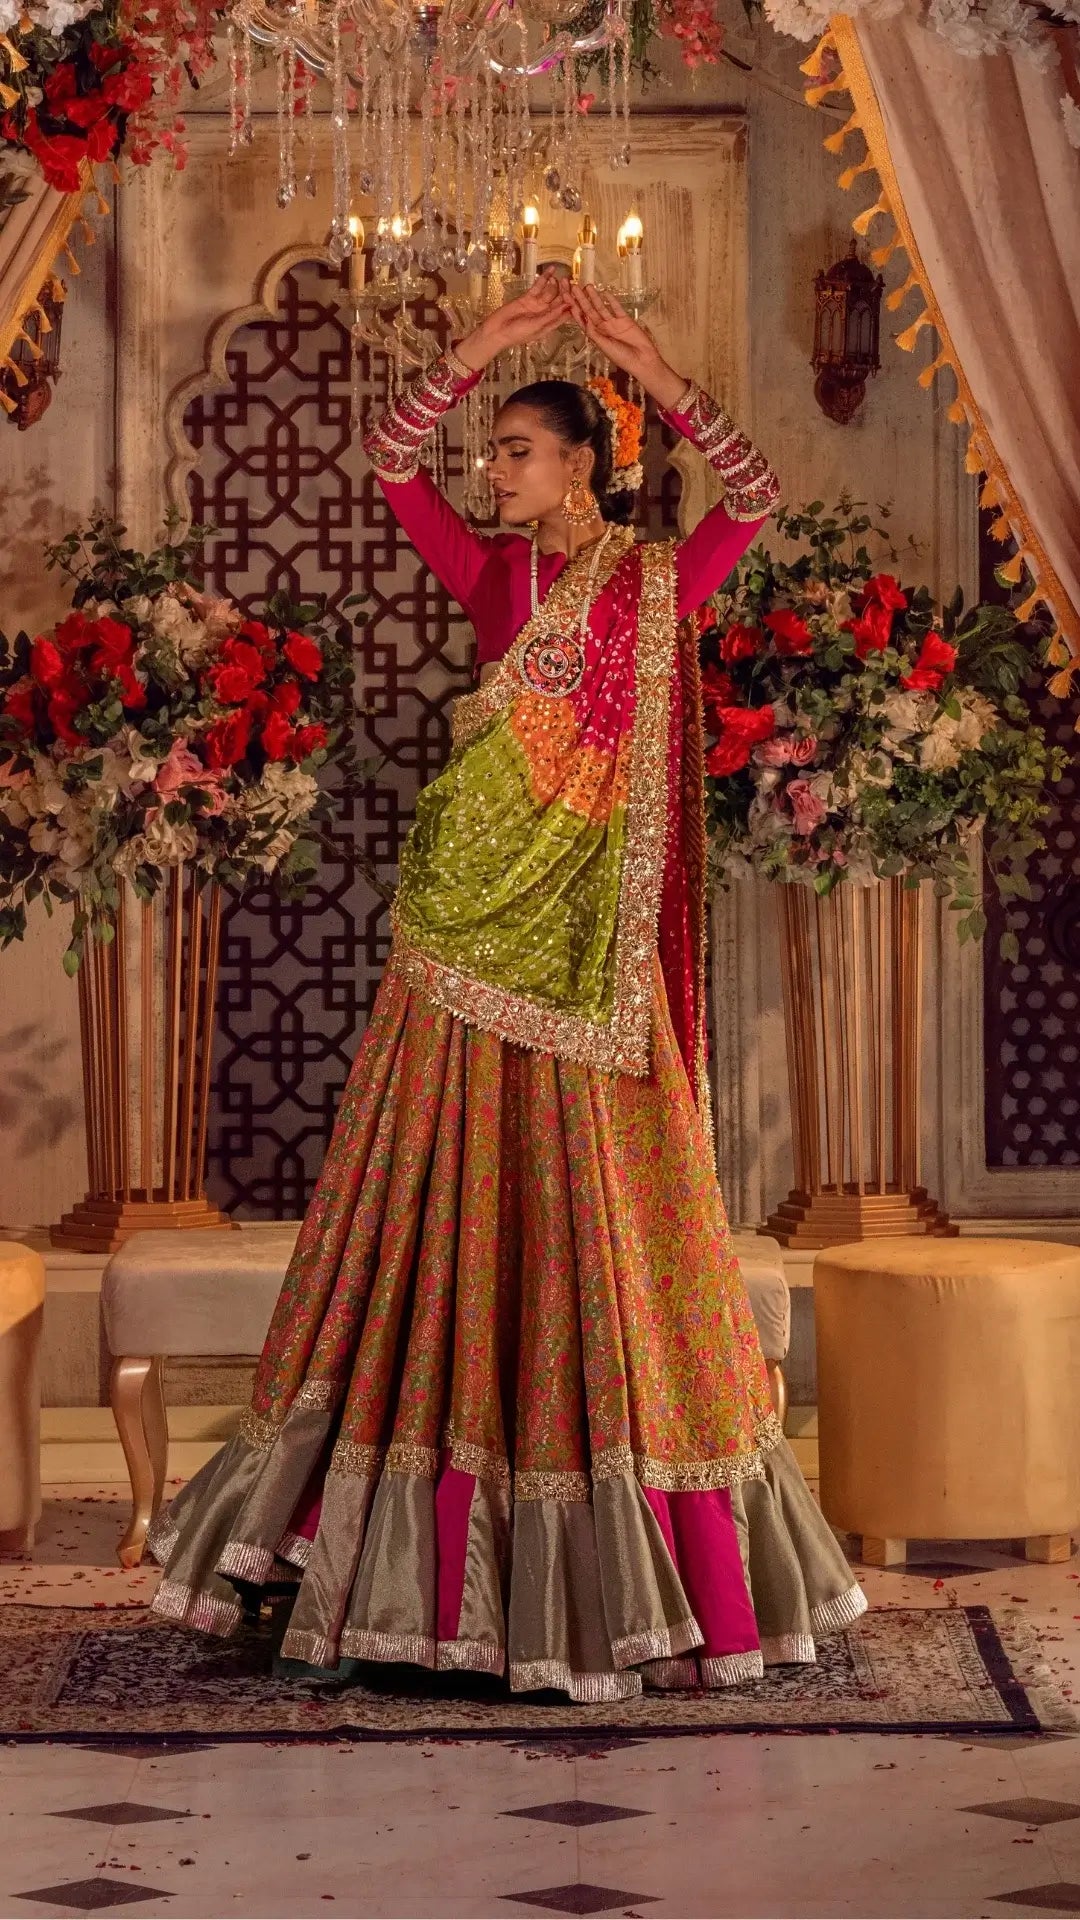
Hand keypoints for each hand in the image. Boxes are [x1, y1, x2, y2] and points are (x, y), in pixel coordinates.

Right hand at [455, 270, 573, 370]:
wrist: (497, 330)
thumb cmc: (517, 333)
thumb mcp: (537, 326)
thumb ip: (552, 316)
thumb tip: (567, 306)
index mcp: (550, 324)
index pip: (565, 314)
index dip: (573, 305)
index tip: (581, 296)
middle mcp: (546, 314)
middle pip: (559, 301)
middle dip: (566, 292)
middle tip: (572, 282)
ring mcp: (537, 305)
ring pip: (551, 292)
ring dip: (557, 284)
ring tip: (563, 276)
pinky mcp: (528, 297)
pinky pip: (539, 286)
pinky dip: (544, 278)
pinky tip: (551, 270)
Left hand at [568, 285, 689, 411]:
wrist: (642, 359)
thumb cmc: (622, 357)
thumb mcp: (604, 346)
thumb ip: (594, 333)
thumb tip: (584, 319)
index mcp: (595, 335)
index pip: (582, 320)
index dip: (574, 309)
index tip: (566, 298)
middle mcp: (602, 328)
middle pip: (589, 311)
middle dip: (581, 299)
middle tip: (573, 286)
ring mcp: (613, 323)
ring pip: (601, 307)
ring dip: (594, 297)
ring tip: (587, 286)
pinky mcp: (625, 319)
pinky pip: (616, 308)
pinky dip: (611, 300)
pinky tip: (605, 293)